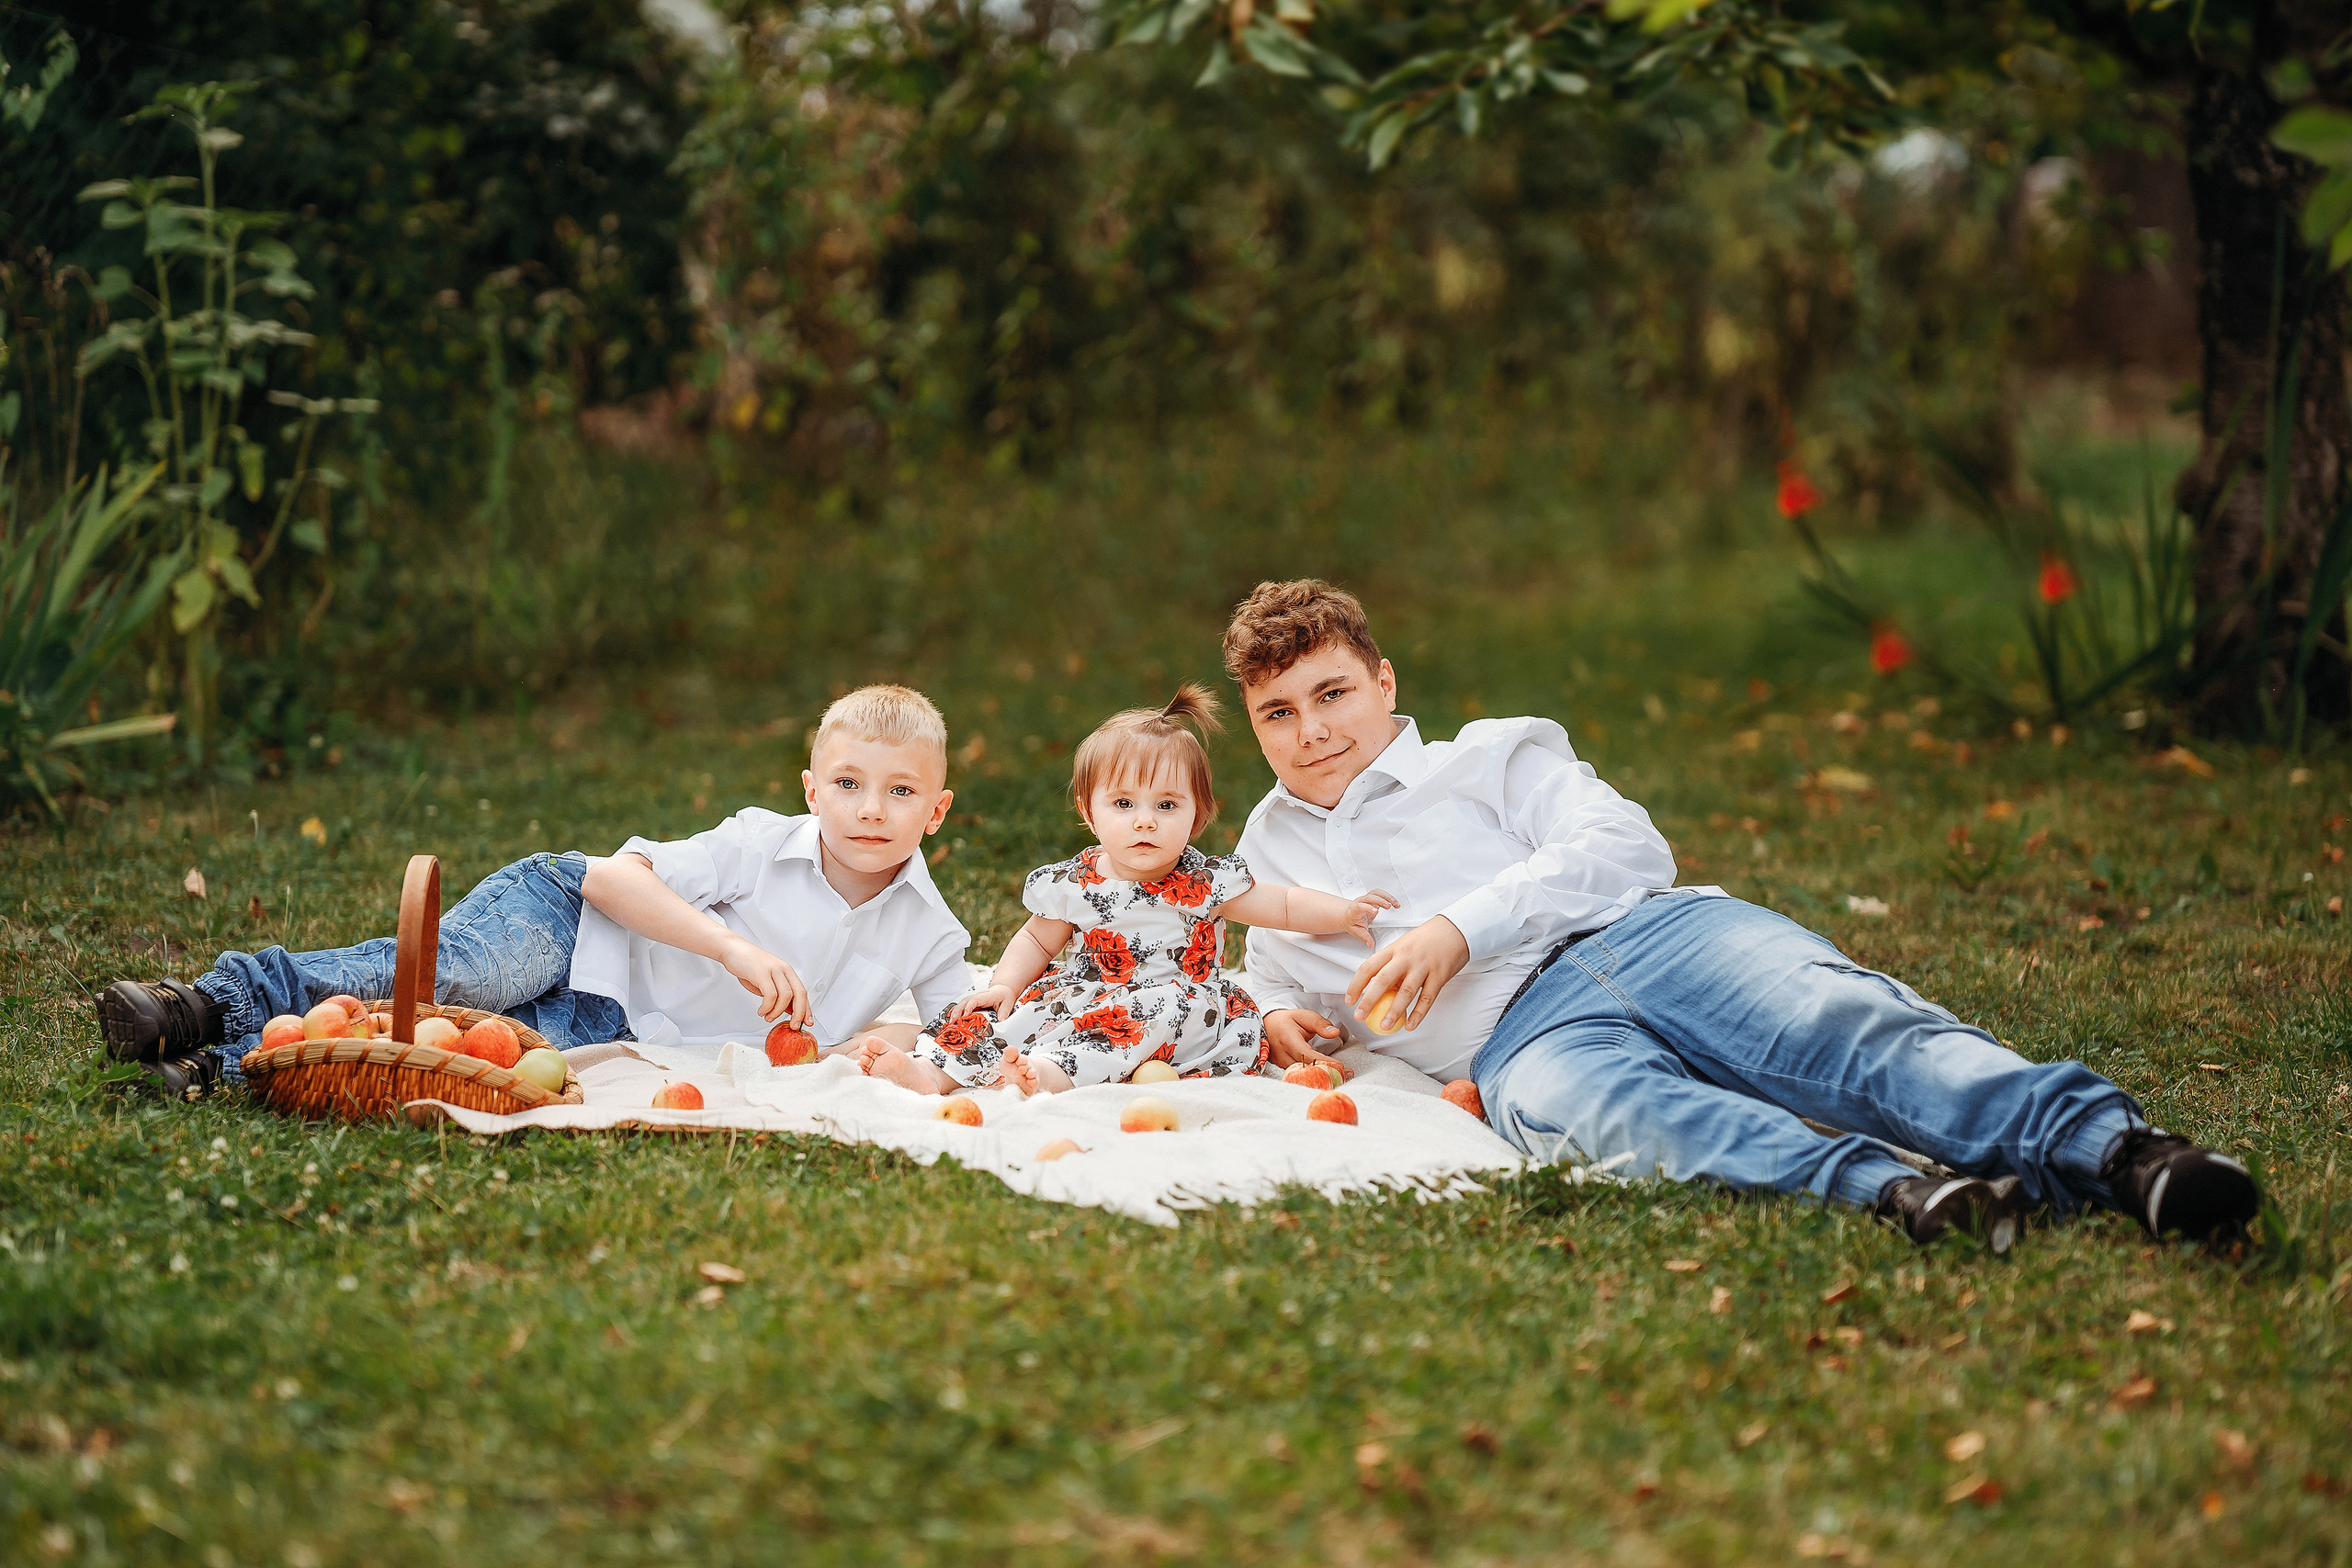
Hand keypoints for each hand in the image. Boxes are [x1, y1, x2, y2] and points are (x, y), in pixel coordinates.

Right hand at [722, 937, 809, 1024]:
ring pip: (785, 996)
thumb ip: (779, 994)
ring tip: (768, 1017)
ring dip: (777, 1012)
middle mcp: (783, 970)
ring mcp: (773, 970)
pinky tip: (761, 1011)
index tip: (807, 1022)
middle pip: (799, 994)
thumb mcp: (768, 981)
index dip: (807, 1009)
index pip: (802, 992)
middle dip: (799, 1013)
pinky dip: (767, 1007)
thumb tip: (789, 1010)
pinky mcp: (762, 973)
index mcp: (787, 971)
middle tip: (793, 1025)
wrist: (733, 950)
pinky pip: (770, 995)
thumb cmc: (749, 966)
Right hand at [951, 984, 1014, 1018]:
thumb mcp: (1008, 1004)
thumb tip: (1001, 1020)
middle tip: (954, 1021)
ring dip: (955, 1012)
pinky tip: (952, 1019)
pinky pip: (962, 1006)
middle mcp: (978, 996)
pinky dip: (956, 1012)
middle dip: (958, 1011)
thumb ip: (1004, 1012)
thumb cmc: (1004, 996)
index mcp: (986, 996)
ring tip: (951, 1022)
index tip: (965, 1015)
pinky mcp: (971, 1003)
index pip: (974, 1000)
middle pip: (965, 1001)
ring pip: (961, 1003)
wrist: (1003, 990)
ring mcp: (973, 999)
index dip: (968, 1007)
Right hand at [1263, 1009, 1349, 1080]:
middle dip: (1327, 1073)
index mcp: (1288, 1040)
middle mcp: (1283, 1056)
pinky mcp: (1285, 1071)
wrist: (1268, 1027)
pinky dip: (1316, 1078)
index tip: (1340, 1065)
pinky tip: (1330, 1077)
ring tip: (1343, 1076)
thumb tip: (1335, 1033)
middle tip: (1347, 1074)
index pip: (1307, 1055)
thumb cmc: (1287, 1021)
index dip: (1323, 1062)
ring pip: (1304, 1077)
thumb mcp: (1303, 1016)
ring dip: (1323, 1078)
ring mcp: (1282, 1065)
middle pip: (1306, 1070)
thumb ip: (1320, 1024)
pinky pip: (1301, 1077)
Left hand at [1342, 888, 1399, 946]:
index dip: (1368, 908)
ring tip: (1395, 903)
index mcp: (1355, 910)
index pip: (1361, 906)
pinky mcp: (1372, 898)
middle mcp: (1361, 902)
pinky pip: (1380, 893)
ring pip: (1376, 893)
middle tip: (1389, 905)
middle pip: (1370, 897)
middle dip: (1380, 900)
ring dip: (1386, 896)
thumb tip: (1370, 944)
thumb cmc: (1351, 922)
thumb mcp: (1356, 931)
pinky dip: (1388, 896)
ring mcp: (1367, 899)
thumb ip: (1364, 937)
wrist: (1347, 915)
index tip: (1376, 912)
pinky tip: (1394, 901)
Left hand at [1346, 915, 1468, 1032]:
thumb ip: (1392, 966)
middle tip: (1359, 1016)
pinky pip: (1427, 998)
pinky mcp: (1439, 976)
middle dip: (1369, 1000)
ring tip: (1384, 1026)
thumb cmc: (1425, 939)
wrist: (1454, 929)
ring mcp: (1423, 967)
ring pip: (1406, 992)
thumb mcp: (1404, 946)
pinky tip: (1410, 1025)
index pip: (1369, 967)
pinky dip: (1418, 1013)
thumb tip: (1377, 990)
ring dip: (1394, 1011)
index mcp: (1393, 949)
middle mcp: (1406, 957)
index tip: (1349, 1001)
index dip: (1356, 985)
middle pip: (1383, 980)